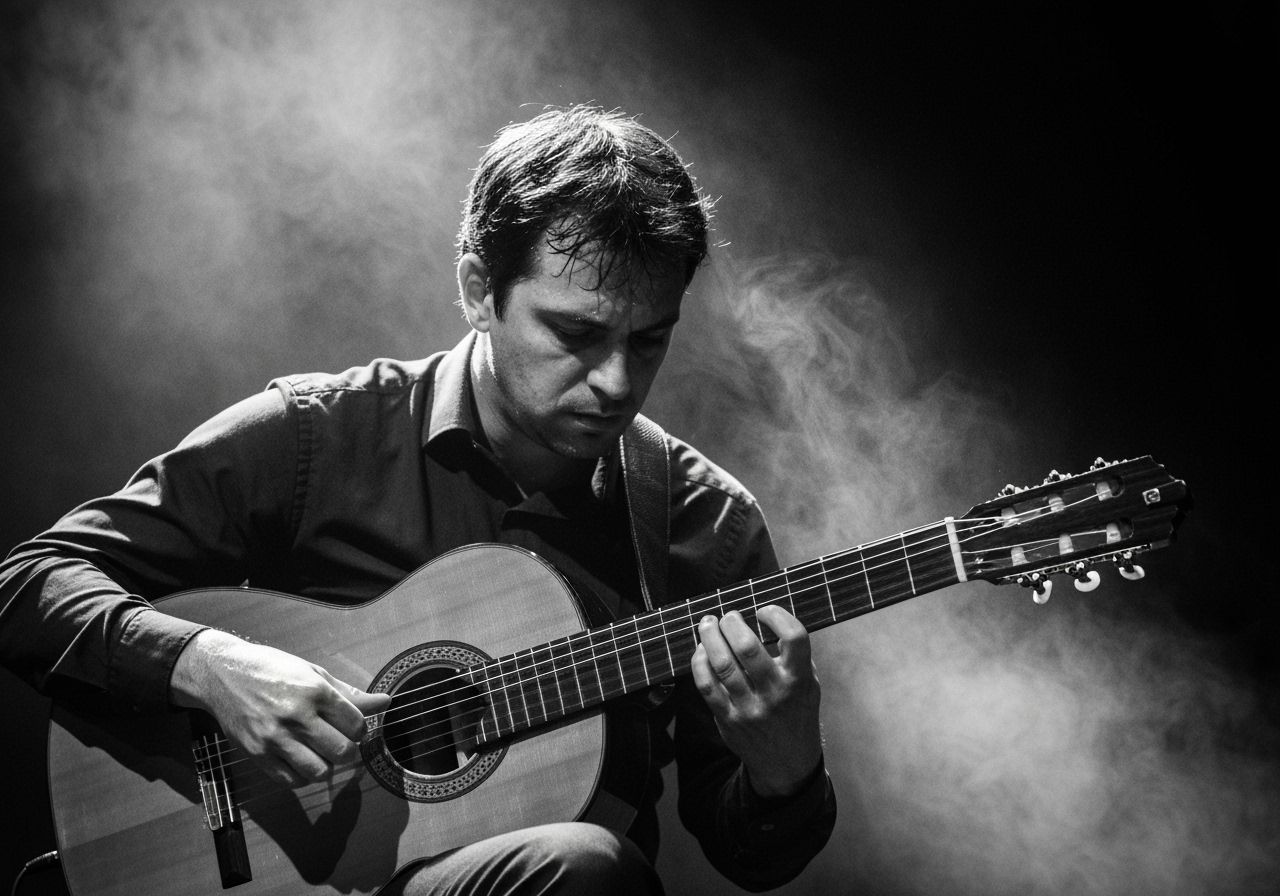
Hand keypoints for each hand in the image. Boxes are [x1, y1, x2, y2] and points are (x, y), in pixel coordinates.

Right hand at [170, 628, 391, 785]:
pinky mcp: (257, 754)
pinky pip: (291, 780)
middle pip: (342, 752)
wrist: (222, 675)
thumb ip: (349, 693)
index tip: (352, 727)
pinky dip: (302, 775)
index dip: (360, 729)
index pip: (356, 725)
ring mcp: (275, 738)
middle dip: (348, 751)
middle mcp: (296, 716)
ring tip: (320, 751)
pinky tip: (300, 759)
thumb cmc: (271, 670)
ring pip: (320, 771)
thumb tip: (385, 702)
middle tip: (340, 742)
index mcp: (315, 691)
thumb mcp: (313, 673)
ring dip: (326, 765)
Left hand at [691, 606, 822, 797]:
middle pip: (747, 647)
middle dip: (732, 623)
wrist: (787, 763)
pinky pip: (706, 686)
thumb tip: (767, 620)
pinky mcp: (727, 719)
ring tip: (708, 623)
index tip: (763, 611)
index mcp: (799, 680)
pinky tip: (701, 650)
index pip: (794, 637)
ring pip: (722, 664)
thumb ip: (794, 656)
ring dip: (710, 636)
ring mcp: (749, 708)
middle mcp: (775, 693)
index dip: (777, 615)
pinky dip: (699, 662)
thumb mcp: (809, 685)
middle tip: (729, 616)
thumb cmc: (796, 713)